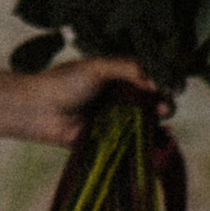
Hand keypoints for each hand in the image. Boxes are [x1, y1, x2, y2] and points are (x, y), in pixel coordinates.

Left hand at [0, 52, 159, 150]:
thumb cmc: (65, 82)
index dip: (163, 84)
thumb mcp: (99, 67)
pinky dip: (149, 144)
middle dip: (163, 105)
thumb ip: (130, 69)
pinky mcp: (108, 142)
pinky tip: (160, 141)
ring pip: (145, 124)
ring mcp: (114, 121)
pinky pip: (133, 144)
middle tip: (163, 108)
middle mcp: (118, 98)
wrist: (38, 110)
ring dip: (159, 126)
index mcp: (118, 77)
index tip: (171, 88)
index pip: (150, 79)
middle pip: (151, 103)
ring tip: (164, 126)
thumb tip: (158, 84)